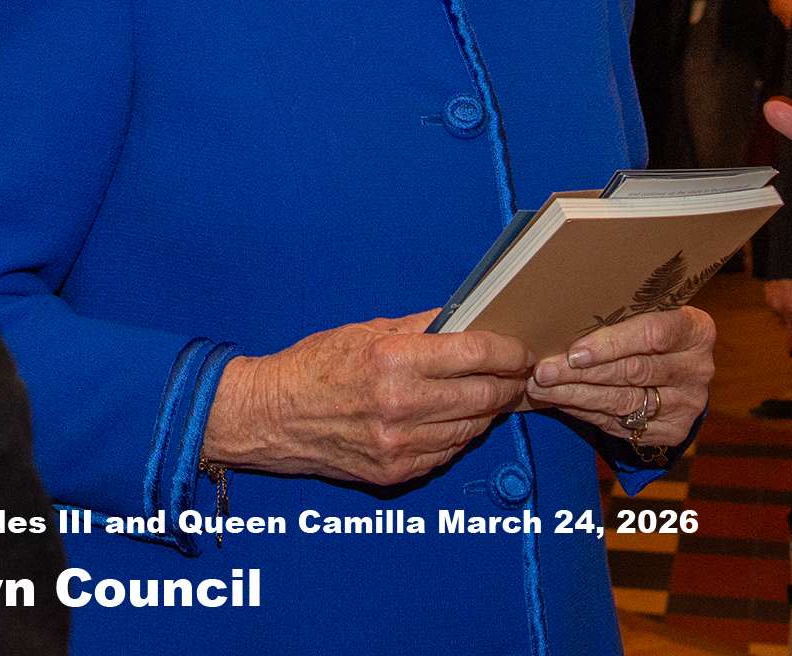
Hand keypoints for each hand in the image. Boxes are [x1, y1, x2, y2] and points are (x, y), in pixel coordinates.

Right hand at [204, 311, 532, 487]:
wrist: (272, 417)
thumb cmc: (316, 366)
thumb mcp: (367, 331)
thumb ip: (421, 327)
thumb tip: (467, 319)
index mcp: (394, 360)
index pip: (476, 356)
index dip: (509, 352)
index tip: (520, 350)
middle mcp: (401, 405)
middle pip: (484, 396)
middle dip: (509, 383)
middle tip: (517, 373)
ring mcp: (400, 444)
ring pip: (472, 428)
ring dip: (489, 411)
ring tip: (492, 394)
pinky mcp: (396, 472)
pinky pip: (448, 452)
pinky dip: (460, 434)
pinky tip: (458, 419)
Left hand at [524, 305, 713, 448]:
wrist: (680, 375)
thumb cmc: (651, 333)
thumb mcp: (648, 315)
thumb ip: (621, 316)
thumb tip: (561, 317)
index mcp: (696, 331)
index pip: (653, 334)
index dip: (611, 344)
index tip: (573, 352)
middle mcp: (697, 369)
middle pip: (633, 372)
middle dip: (582, 373)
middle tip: (543, 372)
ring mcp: (687, 404)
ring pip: (623, 401)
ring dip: (576, 395)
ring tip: (541, 389)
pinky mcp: (672, 431)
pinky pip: (620, 424)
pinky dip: (585, 412)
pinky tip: (560, 402)